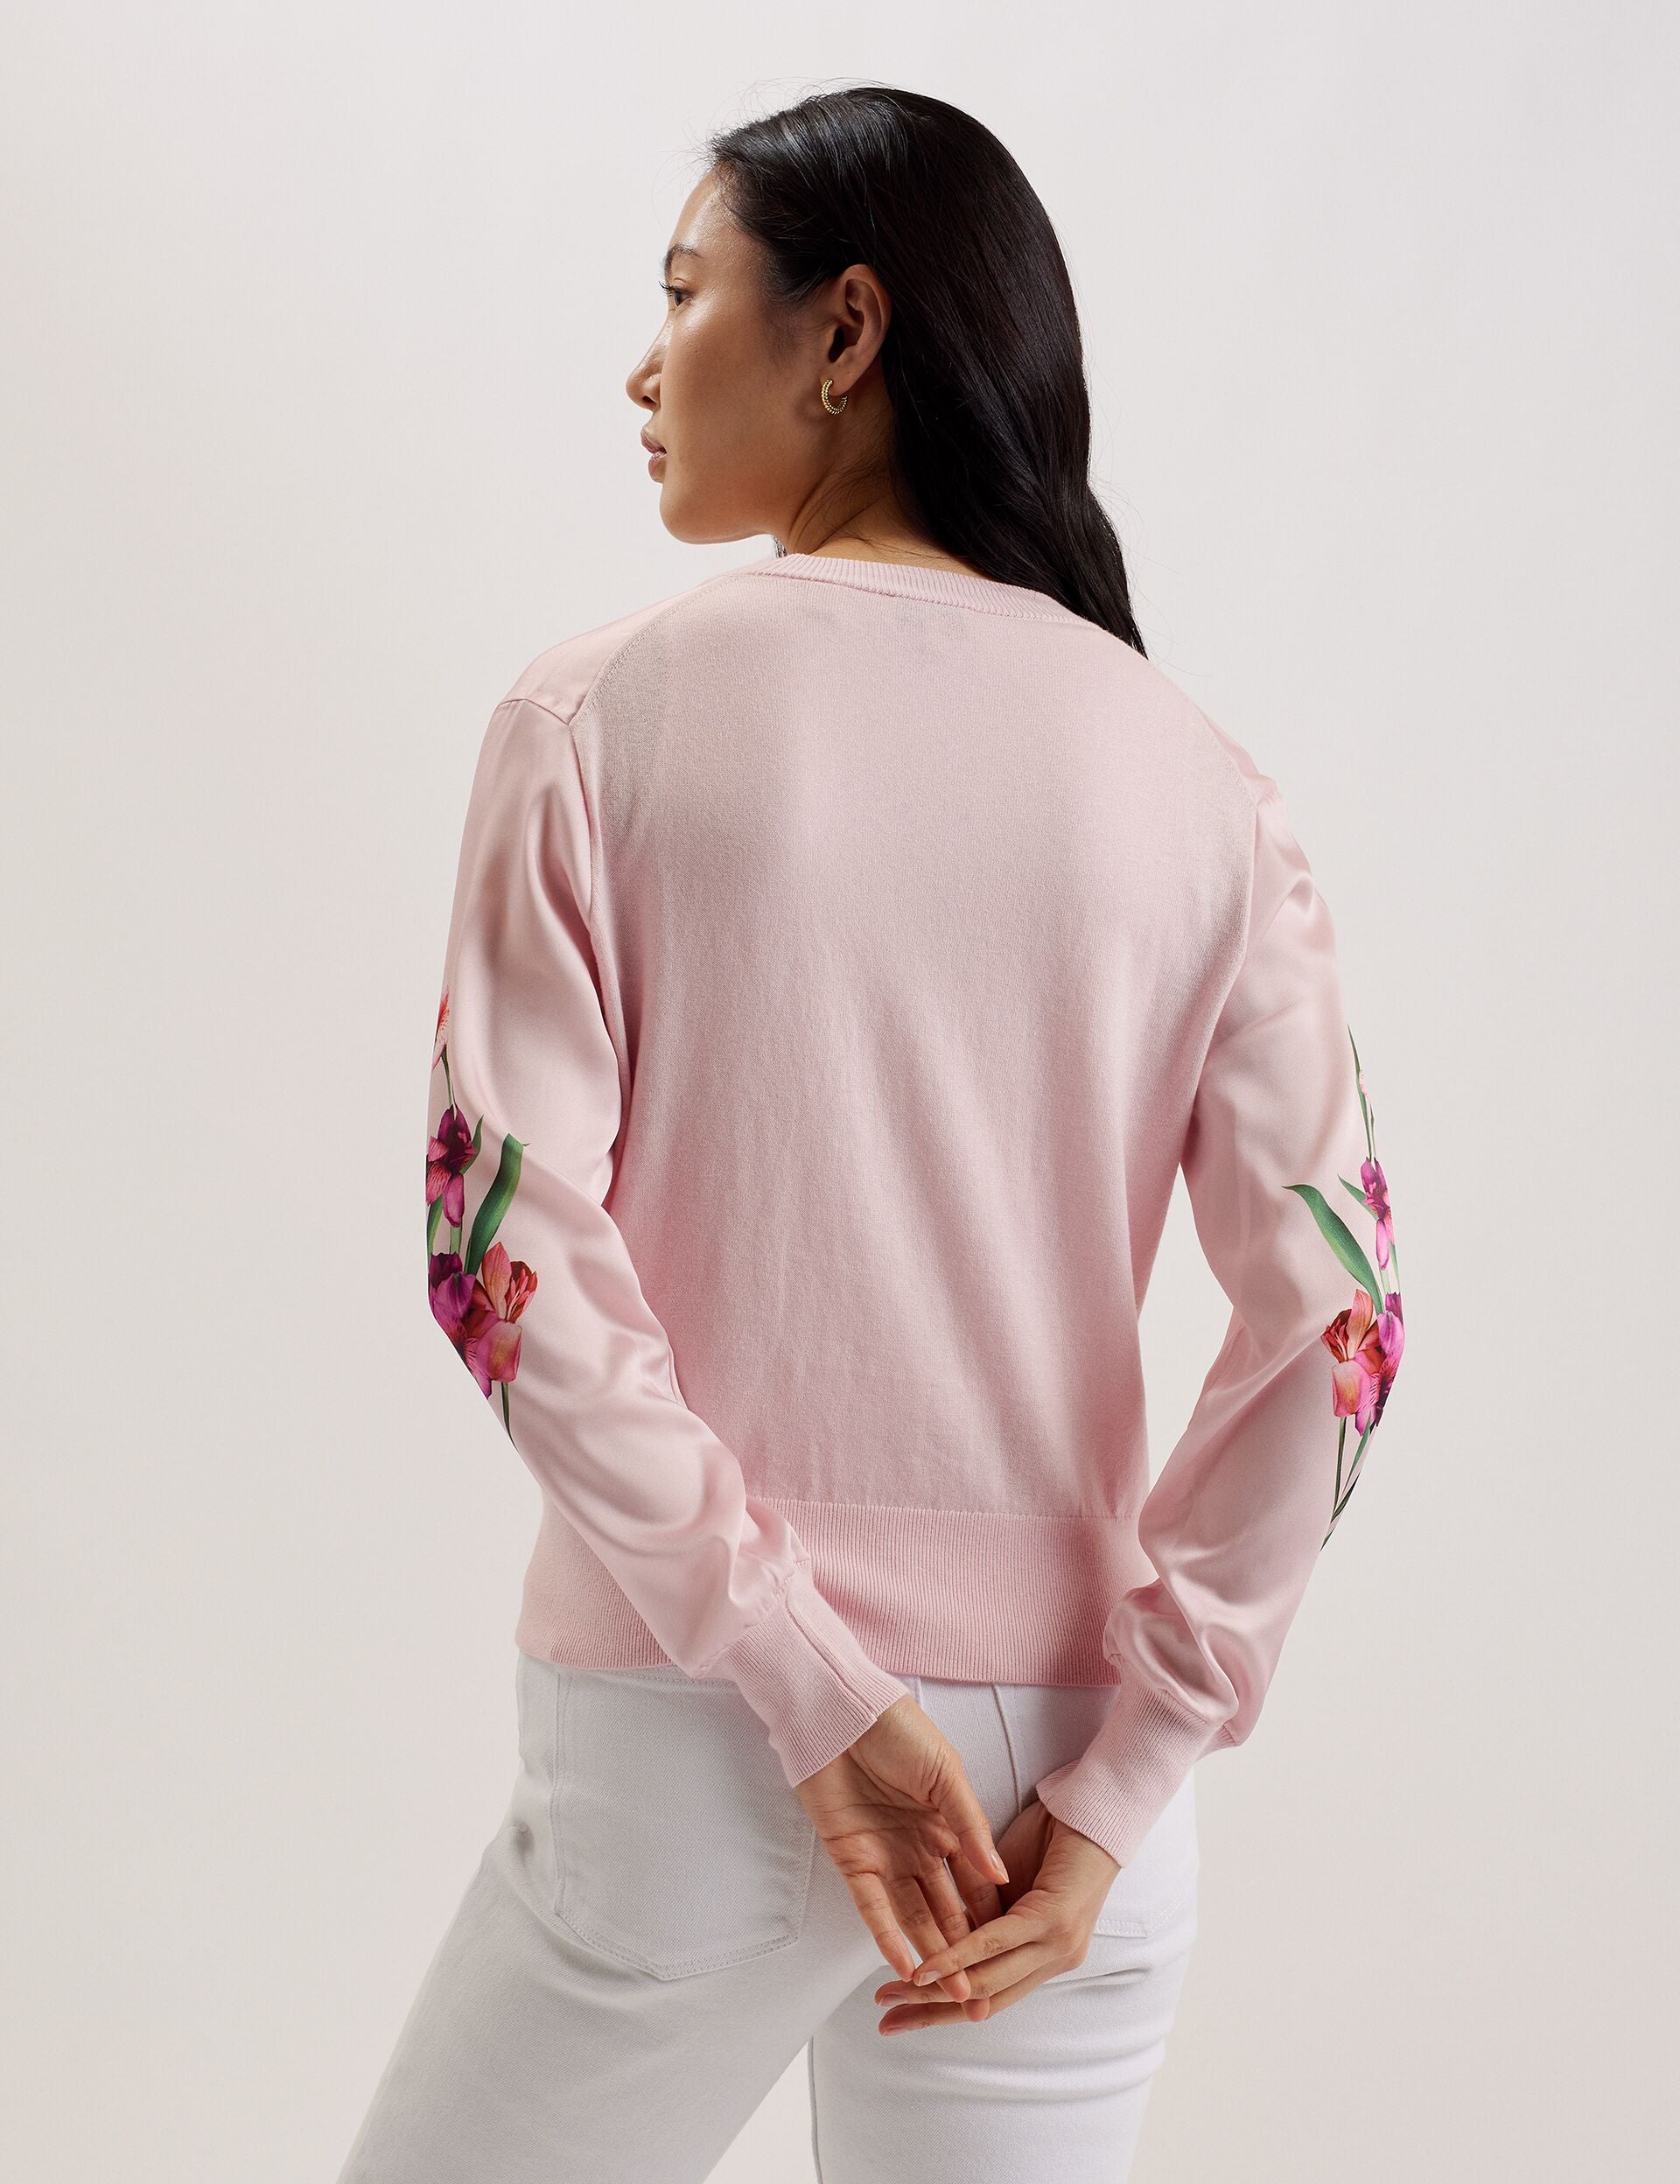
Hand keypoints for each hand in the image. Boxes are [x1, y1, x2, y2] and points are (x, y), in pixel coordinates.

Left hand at [793, 1694, 1012, 2002]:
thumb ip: (970, 1826)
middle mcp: (918, 1849)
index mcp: (946, 1828)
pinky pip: (870, 1905)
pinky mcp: (850, 1858)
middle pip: (943, 1908)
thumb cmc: (899, 1731)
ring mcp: (884, 1857)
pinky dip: (886, 1935)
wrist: (843, 1710)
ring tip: (948, 1992)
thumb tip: (1001, 1876)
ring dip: (928, 1953)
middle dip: (960, 1951)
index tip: (1007, 1956)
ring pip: (910, 1916)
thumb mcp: (946, 1774)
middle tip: (976, 1993)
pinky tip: (902, 1963)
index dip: (988, 1919)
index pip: (973, 1884)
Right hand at [870, 1793, 1120, 2031]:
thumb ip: (986, 1920)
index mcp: (1042, 1957)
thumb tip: (946, 1937)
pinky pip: (995, 1943)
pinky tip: (929, 1966)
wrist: (1095, 1810)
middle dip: (928, 2011)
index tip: (897, 2015)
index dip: (939, 2009)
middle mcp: (1052, 1961)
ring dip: (935, 1990)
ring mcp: (1057, 1945)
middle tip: (884, 2018)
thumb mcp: (1010, 1890)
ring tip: (896, 1994)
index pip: (986, 1996)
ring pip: (986, 1979)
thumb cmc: (1053, 1843)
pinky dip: (958, 1956)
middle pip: (981, 2000)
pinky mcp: (1054, 1920)